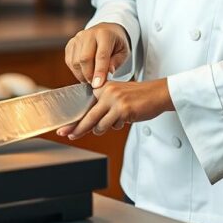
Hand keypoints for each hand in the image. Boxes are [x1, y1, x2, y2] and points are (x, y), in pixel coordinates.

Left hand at [55, 79, 173, 139]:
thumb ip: (103, 104)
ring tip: (116, 121)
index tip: (65, 127)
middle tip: (67, 135)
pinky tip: (125, 119)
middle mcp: (107, 92)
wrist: (157, 93)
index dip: (75, 117)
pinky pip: (113, 126)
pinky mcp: (123, 110)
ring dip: (103, 129)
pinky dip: (117, 126)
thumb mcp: (117, 96)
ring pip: (99, 124)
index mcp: (103, 87)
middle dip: (77, 128)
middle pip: (87, 116)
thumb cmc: (138, 97)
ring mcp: (114, 100)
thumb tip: (88, 123)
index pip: (85, 105)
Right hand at [64, 23, 129, 87]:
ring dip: (82, 75)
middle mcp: (89, 34)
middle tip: (95, 84)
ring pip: (75, 61)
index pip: (101, 55)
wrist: (107, 31)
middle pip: (85, 58)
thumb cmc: (116, 44)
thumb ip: (116, 62)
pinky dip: (76, 71)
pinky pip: (69, 61)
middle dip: (89, 75)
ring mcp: (78, 38)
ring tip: (91, 78)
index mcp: (105, 34)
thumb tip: (108, 73)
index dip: (99, 71)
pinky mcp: (70, 44)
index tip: (98, 85)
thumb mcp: (123, 52)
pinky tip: (84, 73)